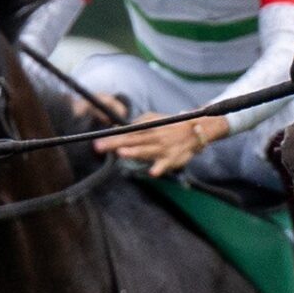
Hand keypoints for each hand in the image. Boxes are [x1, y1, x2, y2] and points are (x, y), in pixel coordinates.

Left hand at [97, 113, 225, 176]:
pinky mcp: (171, 159)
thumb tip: (118, 128)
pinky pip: (165, 165)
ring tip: (121, 153)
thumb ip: (136, 123)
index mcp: (147, 128)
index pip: (127, 132)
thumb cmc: (170, 126)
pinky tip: (152, 173)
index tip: (98, 139)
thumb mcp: (153, 119)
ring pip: (146, 151)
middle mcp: (153, 138)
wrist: (195, 131)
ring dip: (134, 152)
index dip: (112, 136)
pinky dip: (159, 169)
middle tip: (99, 147)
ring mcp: (162, 149)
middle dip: (115, 144)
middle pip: (131, 141)